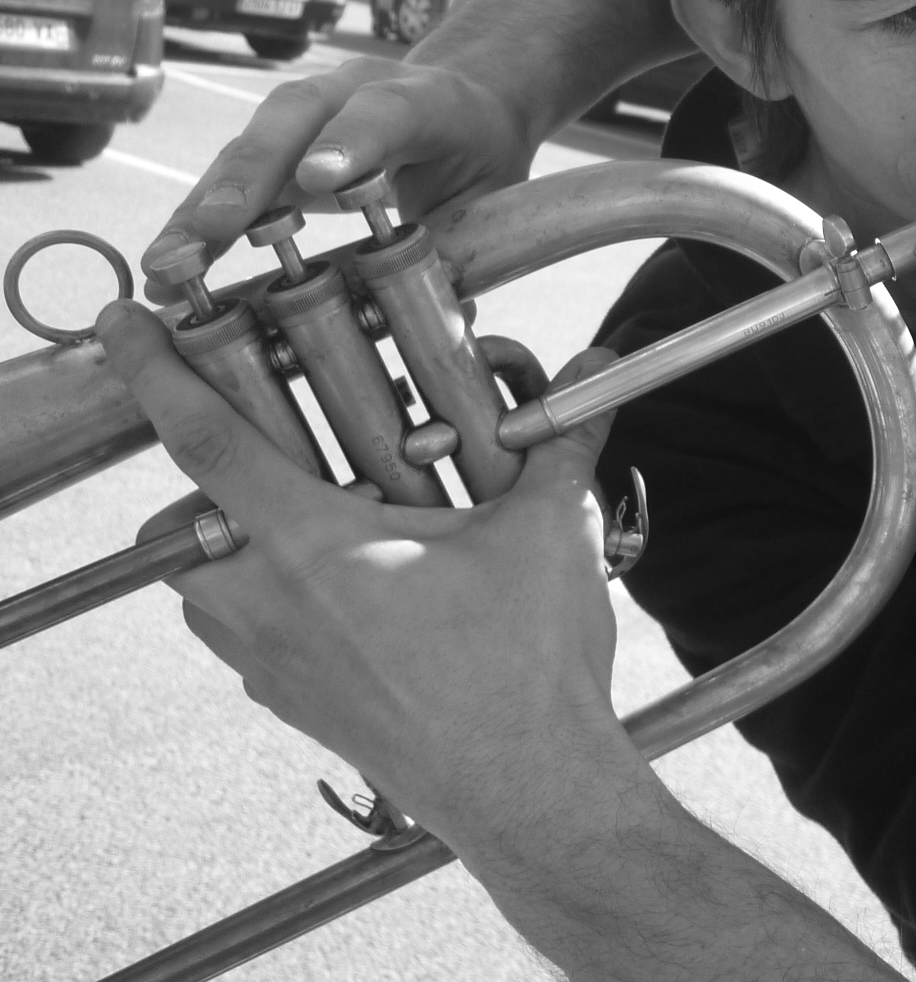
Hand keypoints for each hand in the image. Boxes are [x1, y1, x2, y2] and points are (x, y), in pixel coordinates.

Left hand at [103, 299, 622, 837]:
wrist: (528, 786)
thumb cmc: (526, 668)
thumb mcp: (549, 531)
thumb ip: (560, 440)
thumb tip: (595, 369)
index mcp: (316, 547)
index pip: (208, 440)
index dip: (156, 372)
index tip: (124, 325)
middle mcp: (274, 606)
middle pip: (176, 531)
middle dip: (196, 483)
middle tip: (264, 452)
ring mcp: (277, 665)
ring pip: (201, 594)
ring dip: (226, 548)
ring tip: (306, 522)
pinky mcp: (297, 705)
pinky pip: (245, 642)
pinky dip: (265, 603)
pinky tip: (346, 592)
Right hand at [140, 57, 539, 301]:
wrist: (464, 102)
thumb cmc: (475, 152)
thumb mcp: (493, 191)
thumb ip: (469, 242)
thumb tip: (451, 314)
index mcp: (426, 98)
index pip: (387, 110)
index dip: (352, 141)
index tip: (318, 180)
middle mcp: (353, 91)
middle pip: (294, 121)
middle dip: (249, 177)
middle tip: (212, 231)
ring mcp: (306, 110)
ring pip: (249, 147)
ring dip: (204, 207)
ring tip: (168, 264)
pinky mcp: (275, 141)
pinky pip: (232, 177)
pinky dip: (198, 221)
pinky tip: (166, 267)